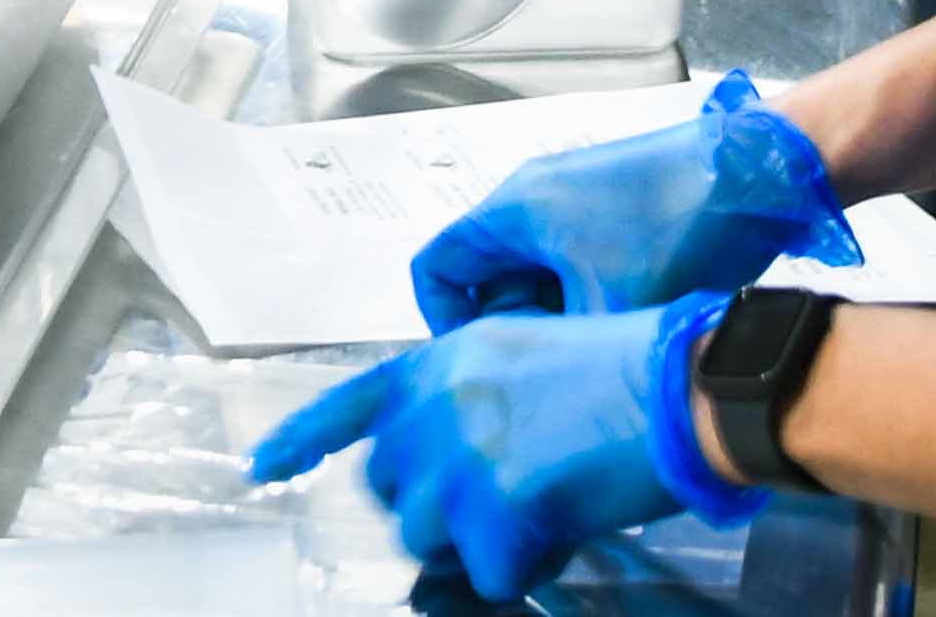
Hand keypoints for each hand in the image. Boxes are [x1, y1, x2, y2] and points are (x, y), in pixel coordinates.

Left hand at [249, 305, 734, 602]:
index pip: (347, 406)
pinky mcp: (490, 520)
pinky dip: (529, 568)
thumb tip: (442, 462)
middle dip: (434, 509)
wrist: (673, 388)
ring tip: (541, 508)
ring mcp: (453, 468)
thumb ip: (461, 402)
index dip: (300, 441)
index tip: (262, 467)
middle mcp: (428, 414)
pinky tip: (566, 527)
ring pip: (430, 544)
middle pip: (390, 493)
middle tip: (500, 498)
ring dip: (477, 544)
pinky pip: (493, 580)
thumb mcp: (517, 357)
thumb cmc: (617, 370)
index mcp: (433, 367)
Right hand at [415, 71, 856, 329]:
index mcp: (514, 210)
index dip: (441, 321)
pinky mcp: (611, 207)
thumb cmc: (681, 230)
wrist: (757, 175)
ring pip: (533, 270)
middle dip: (510, 325)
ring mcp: (574, 198)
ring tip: (592, 351)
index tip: (476, 361)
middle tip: (547, 368)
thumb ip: (562, 354)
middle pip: (486, 272)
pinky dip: (583, 296)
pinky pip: (570, 259)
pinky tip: (622, 326)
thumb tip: (545, 391)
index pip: (436, 265)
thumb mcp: (612, 312)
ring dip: (552, 314)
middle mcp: (533, 196)